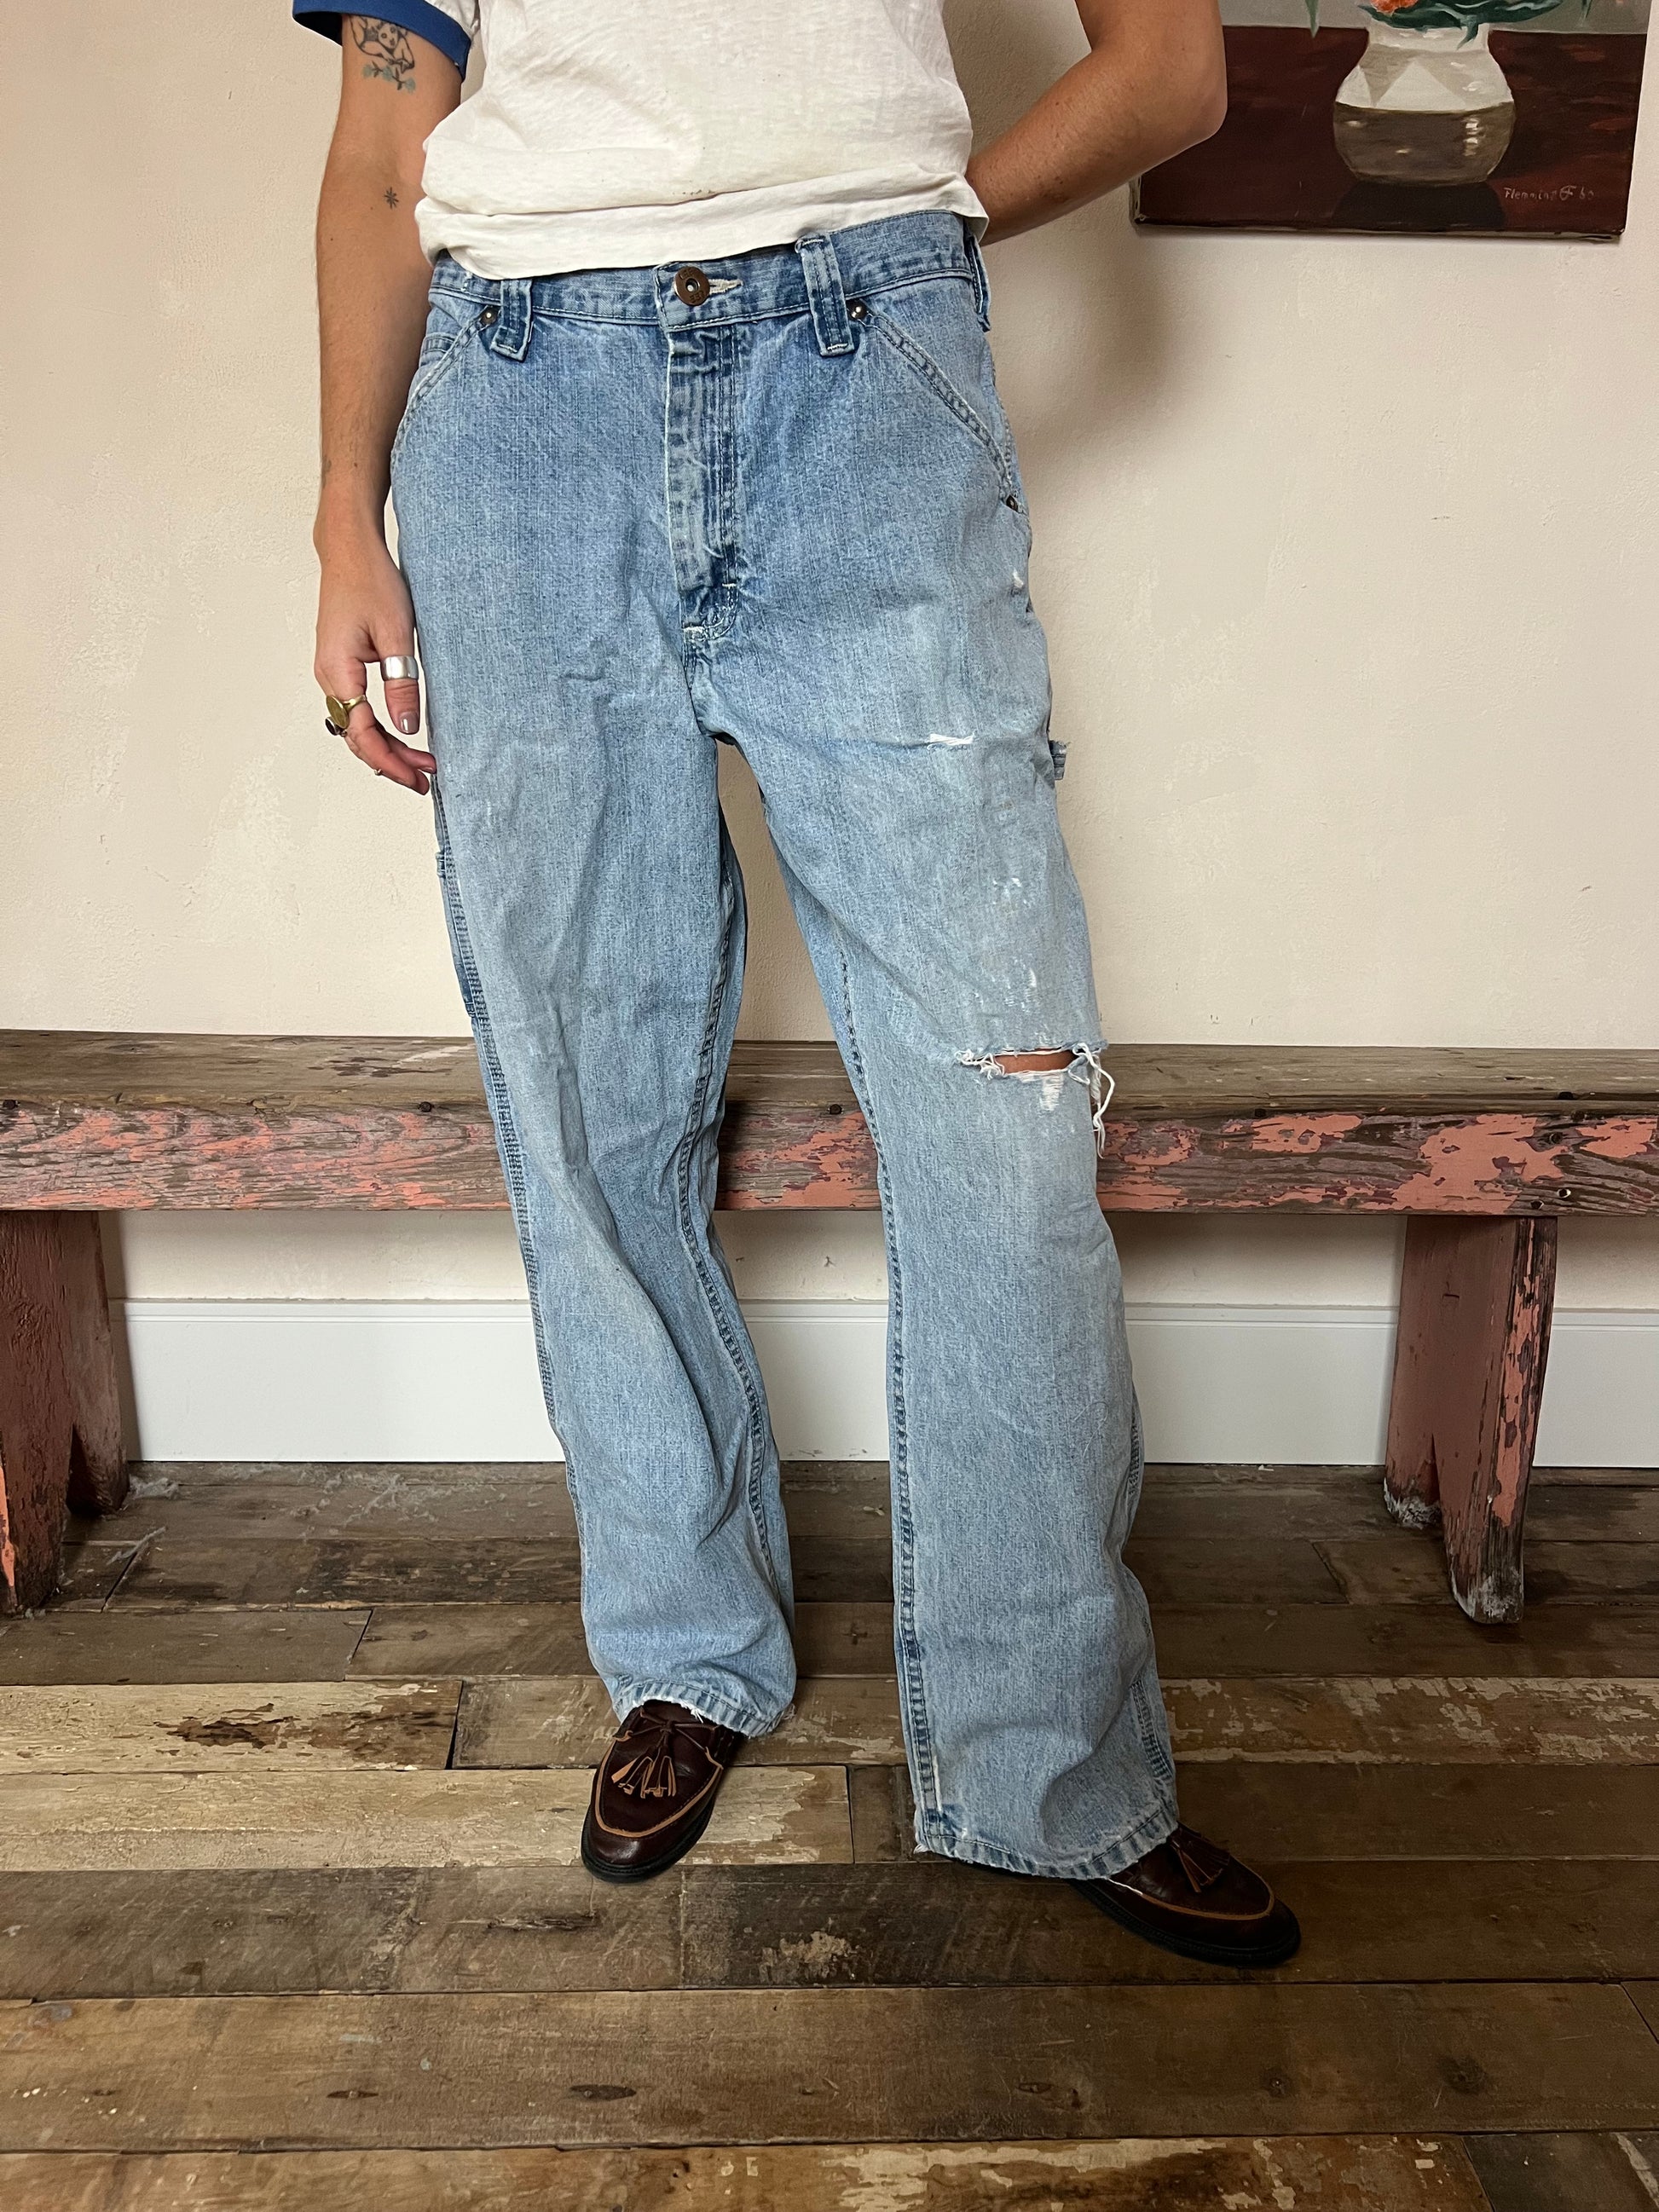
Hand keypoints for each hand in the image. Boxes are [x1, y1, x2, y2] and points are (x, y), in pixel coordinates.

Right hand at [314, 525, 437, 793]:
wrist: (349, 551)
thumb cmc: (371, 581)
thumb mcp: (396, 635)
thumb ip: (402, 685)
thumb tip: (407, 728)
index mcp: (338, 671)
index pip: (363, 734)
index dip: (392, 762)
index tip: (420, 777)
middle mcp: (327, 676)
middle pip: (357, 737)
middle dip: (392, 761)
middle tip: (427, 778)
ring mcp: (331, 672)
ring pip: (356, 725)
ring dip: (386, 747)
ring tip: (420, 763)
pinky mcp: (339, 666)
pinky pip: (356, 709)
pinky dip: (378, 728)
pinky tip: (400, 736)